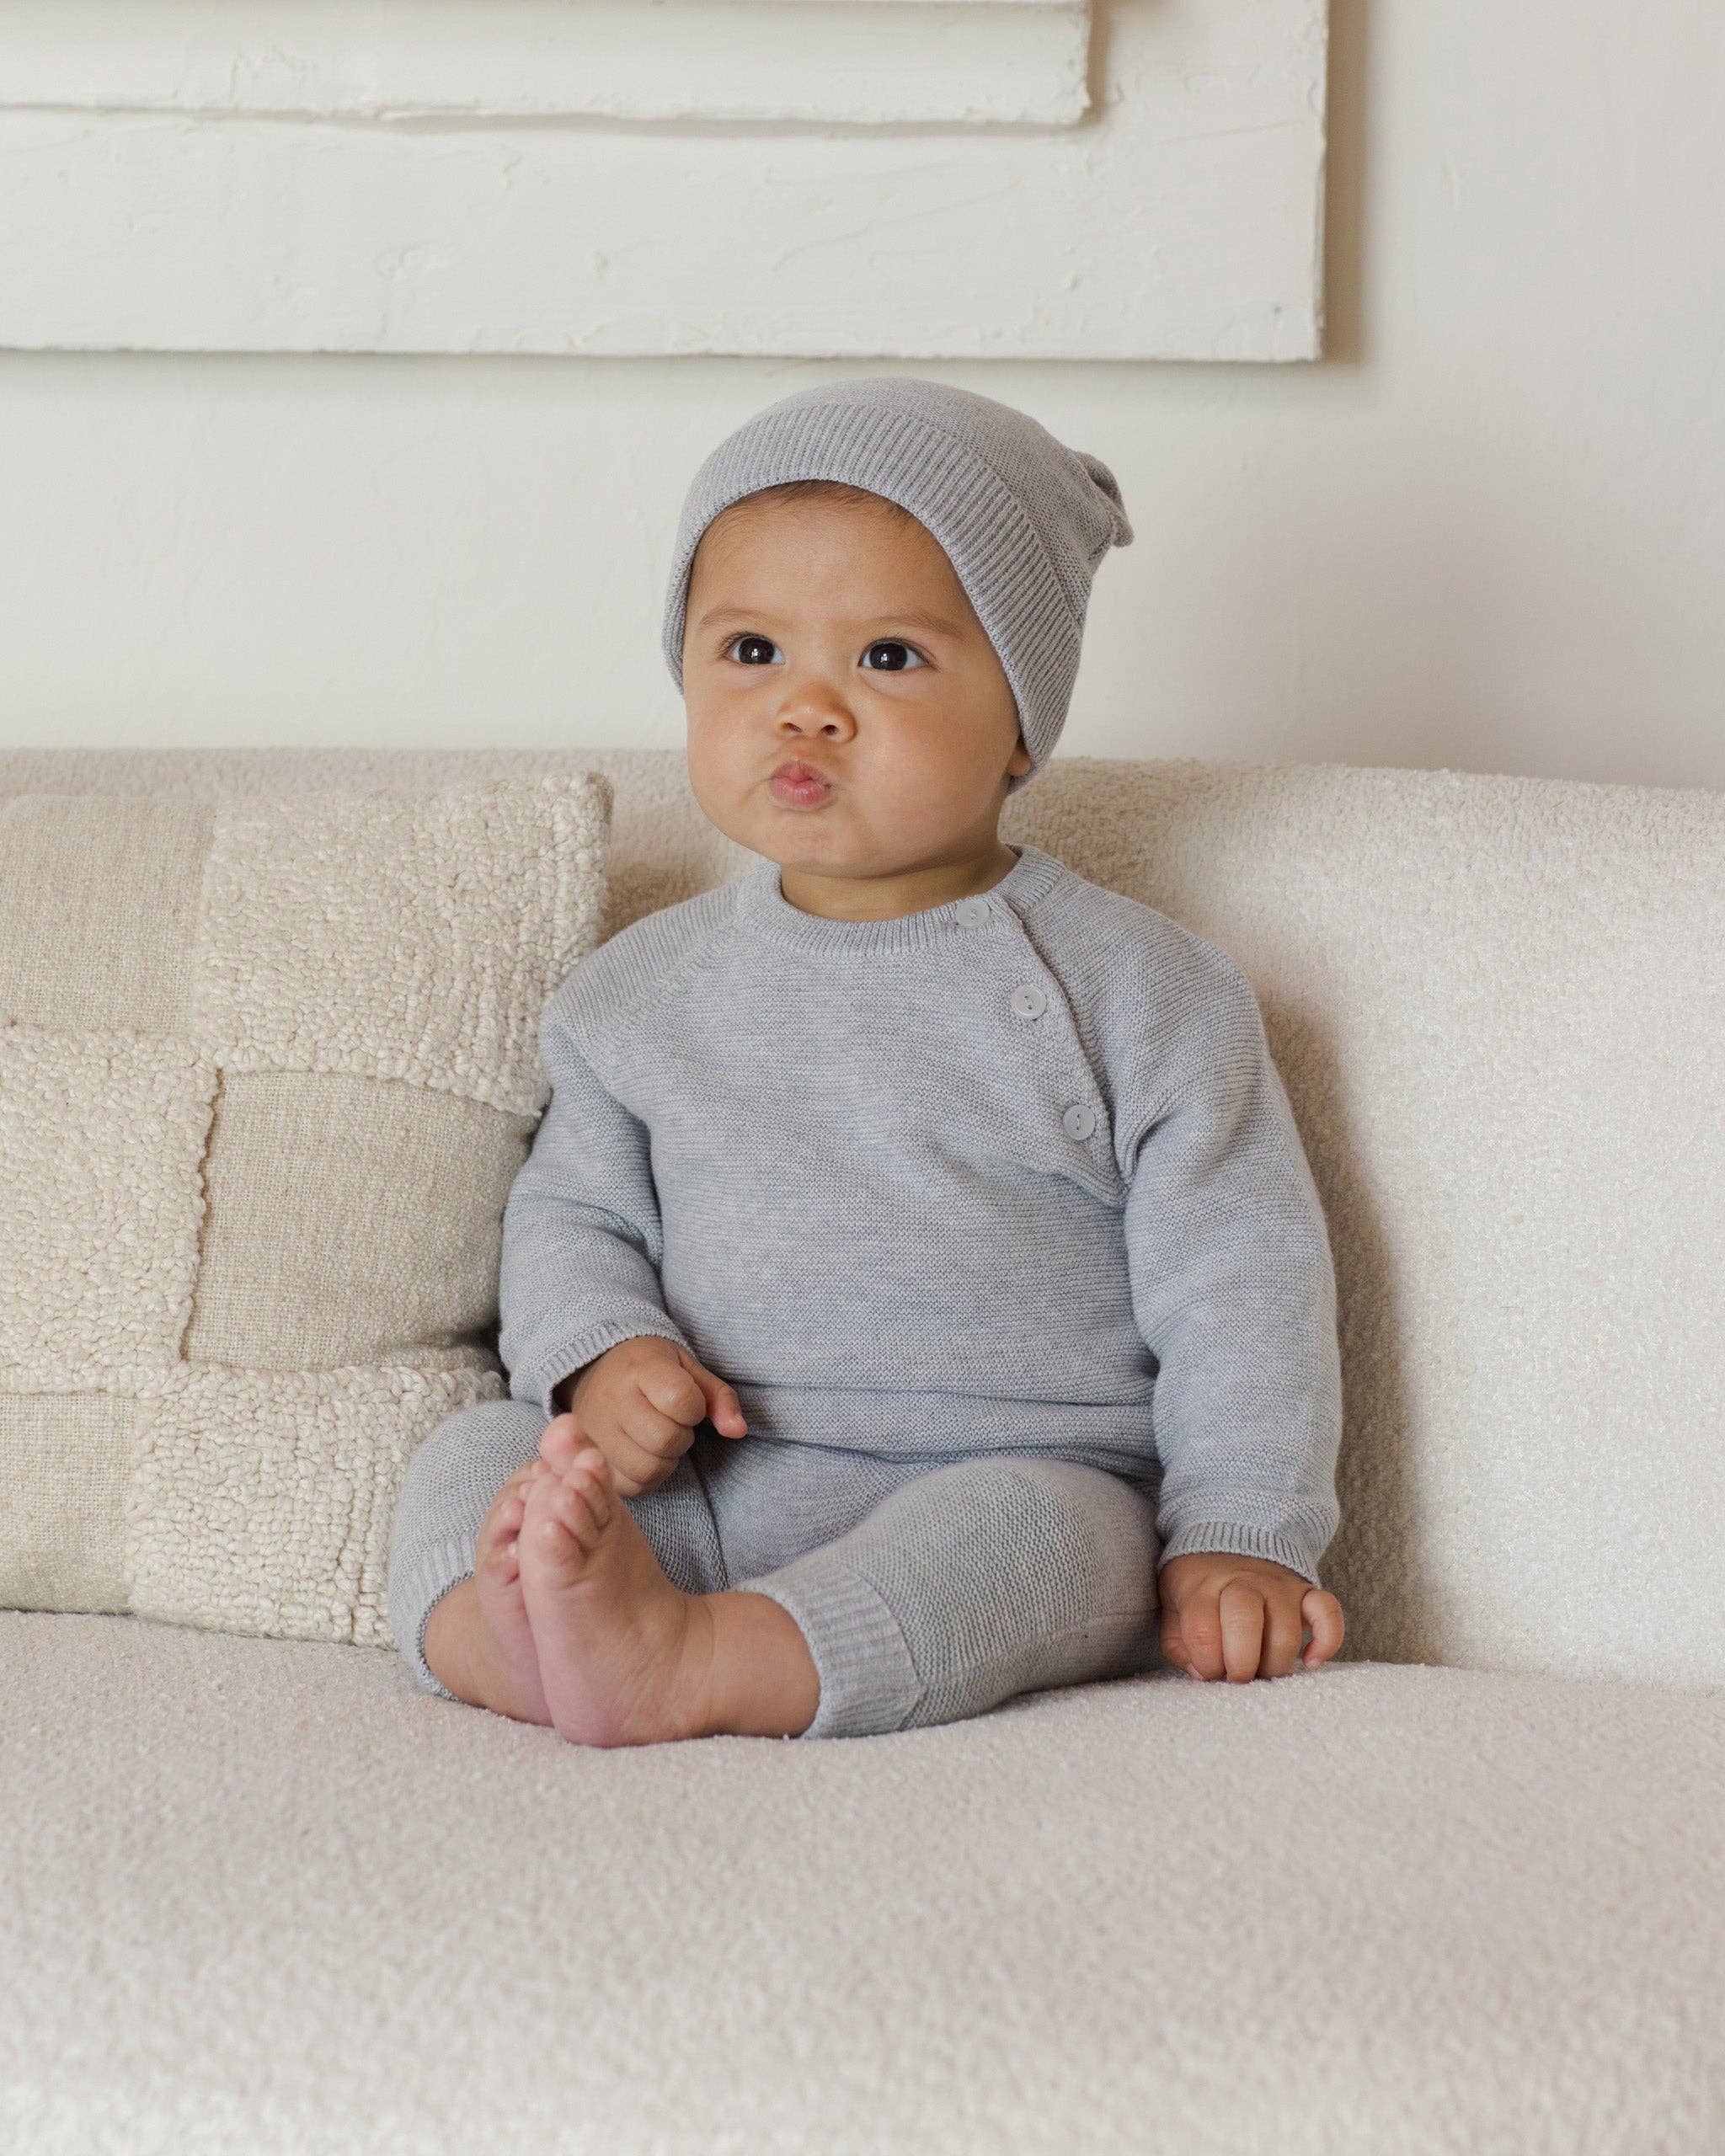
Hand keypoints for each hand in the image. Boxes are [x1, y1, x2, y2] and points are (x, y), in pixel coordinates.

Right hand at [544, 1336, 747, 1498]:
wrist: (592, 1369)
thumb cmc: (649, 1368)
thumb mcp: (688, 1368)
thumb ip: (718, 1397)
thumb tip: (738, 1431)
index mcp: (641, 1369)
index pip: (681, 1400)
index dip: (695, 1408)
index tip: (686, 1401)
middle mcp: (613, 1400)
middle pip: (666, 1440)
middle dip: (681, 1437)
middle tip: (672, 1423)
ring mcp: (596, 1432)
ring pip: (648, 1469)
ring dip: (665, 1461)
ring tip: (658, 1440)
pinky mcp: (590, 1458)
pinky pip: (630, 1486)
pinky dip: (646, 1478)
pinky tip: (644, 1454)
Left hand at [1157, 1550, 1343, 1682]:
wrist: (1229, 1537)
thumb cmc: (1197, 1585)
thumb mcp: (1172, 1606)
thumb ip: (1177, 1644)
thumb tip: (1202, 1674)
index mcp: (1203, 1585)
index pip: (1203, 1629)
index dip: (1206, 1662)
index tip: (1207, 1672)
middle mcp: (1244, 1582)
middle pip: (1245, 1625)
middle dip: (1240, 1665)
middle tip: (1236, 1678)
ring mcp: (1279, 1586)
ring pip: (1285, 1633)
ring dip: (1274, 1665)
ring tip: (1261, 1673)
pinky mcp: (1307, 1592)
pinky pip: (1328, 1613)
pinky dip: (1327, 1641)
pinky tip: (1311, 1661)